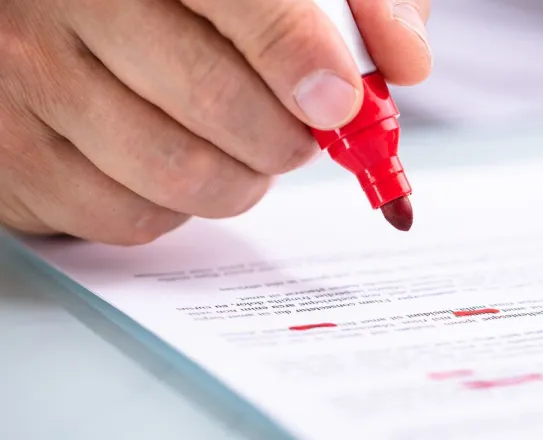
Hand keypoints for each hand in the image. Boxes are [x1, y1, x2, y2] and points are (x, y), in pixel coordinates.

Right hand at [0, 0, 431, 243]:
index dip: (298, 53)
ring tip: (243, 150)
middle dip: (283, 138)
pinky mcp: (16, 159)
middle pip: (210, 98)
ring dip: (239, 180)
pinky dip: (177, 207)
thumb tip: (405, 62)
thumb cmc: (187, 4)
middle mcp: (67, 3)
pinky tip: (175, 162)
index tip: (339, 101)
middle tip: (301, 135)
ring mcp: (28, 80)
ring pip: (175, 173)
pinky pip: (128, 217)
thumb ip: (357, 0)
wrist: (66, 19)